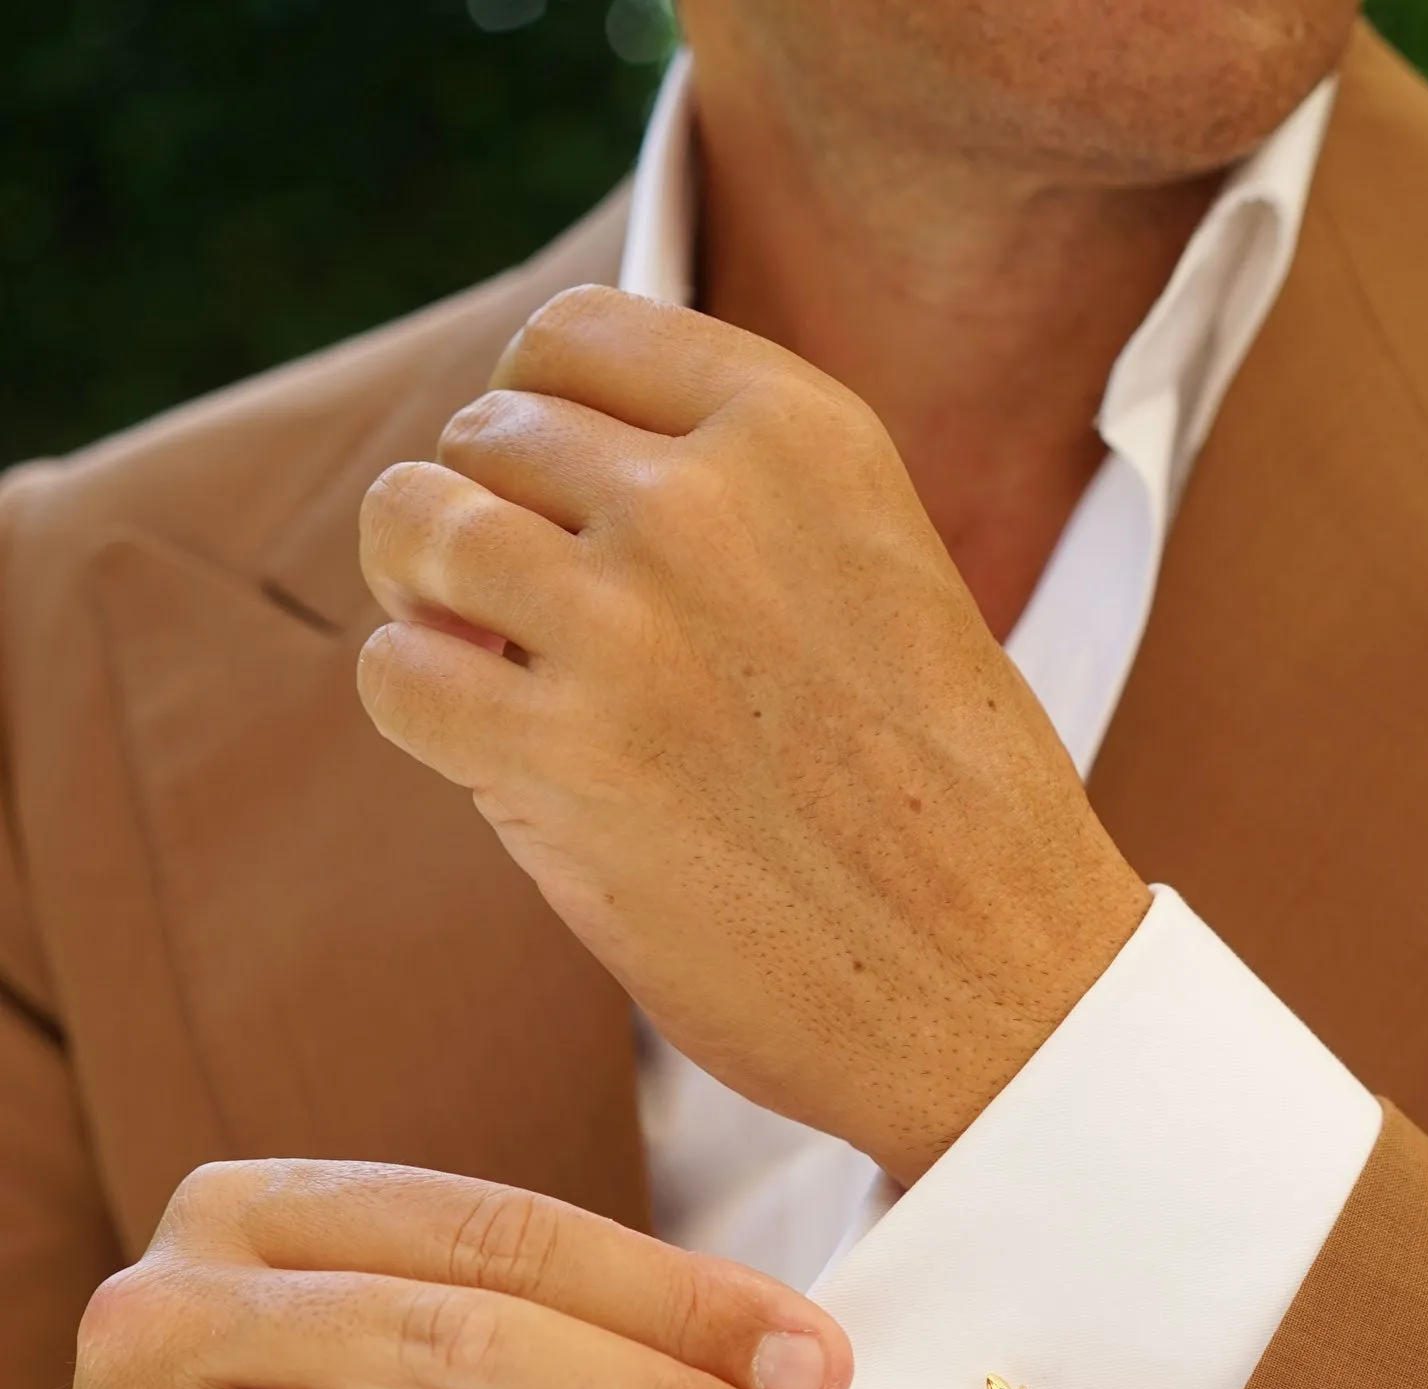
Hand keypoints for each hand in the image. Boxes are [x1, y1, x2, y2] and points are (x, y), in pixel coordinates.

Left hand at [354, 290, 1150, 1186]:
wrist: (1000, 984)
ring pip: (415, 525)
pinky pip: (397, 674)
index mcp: (800, 431)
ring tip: (479, 665)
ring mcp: (625, 623)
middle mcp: (703, 500)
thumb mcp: (884, 574)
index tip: (546, 493)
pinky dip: (416, 704)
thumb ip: (742, 506)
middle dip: (484, 516)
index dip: (533, 412)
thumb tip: (534, 488)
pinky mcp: (564, 758)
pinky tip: (485, 749)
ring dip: (423, 597)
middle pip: (486, 433)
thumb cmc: (948, 808)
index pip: (578, 335)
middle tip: (515, 616)